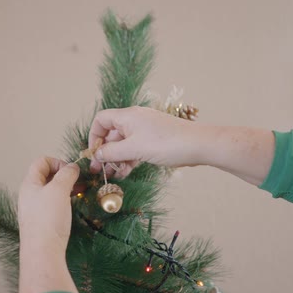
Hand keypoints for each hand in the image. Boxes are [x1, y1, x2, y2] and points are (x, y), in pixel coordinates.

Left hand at [18, 157, 78, 251]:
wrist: (43, 252)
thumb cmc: (48, 220)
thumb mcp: (58, 190)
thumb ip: (66, 174)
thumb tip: (72, 167)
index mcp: (30, 184)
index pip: (41, 162)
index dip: (57, 161)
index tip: (71, 171)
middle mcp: (30, 195)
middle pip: (47, 176)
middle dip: (65, 175)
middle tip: (79, 181)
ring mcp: (35, 209)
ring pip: (52, 191)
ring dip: (67, 188)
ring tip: (80, 191)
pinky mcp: (42, 222)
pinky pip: (54, 204)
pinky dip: (65, 200)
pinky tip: (73, 205)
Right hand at [89, 106, 204, 176]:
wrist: (198, 145)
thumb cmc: (167, 143)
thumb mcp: (134, 149)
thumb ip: (112, 152)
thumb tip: (96, 155)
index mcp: (127, 117)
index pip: (101, 120)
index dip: (94, 136)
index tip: (93, 153)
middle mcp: (134, 120)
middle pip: (111, 135)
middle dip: (104, 153)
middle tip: (98, 171)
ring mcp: (145, 130)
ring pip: (123, 144)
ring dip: (116, 159)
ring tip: (113, 176)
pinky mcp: (153, 140)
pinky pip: (135, 149)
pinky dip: (128, 160)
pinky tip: (125, 173)